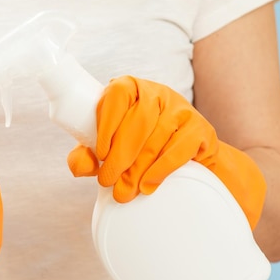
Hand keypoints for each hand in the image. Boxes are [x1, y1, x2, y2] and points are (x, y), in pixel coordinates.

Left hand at [67, 76, 265, 228]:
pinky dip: (161, 169)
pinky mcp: (200, 129)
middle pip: (138, 120)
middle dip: (120, 156)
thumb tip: (78, 167)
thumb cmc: (135, 146)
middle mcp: (157, 92)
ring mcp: (182, 108)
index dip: (107, 123)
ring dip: (138, 168)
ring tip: (124, 191)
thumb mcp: (107, 147)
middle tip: (108, 182)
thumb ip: (86, 155)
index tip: (100, 153)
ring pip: (158, 136)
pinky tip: (148, 185)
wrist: (182, 156)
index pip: (117, 95)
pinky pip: (180, 148)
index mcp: (130, 88)